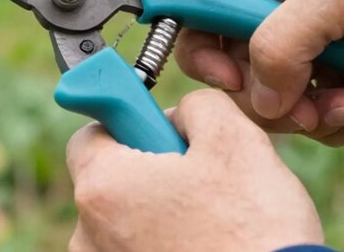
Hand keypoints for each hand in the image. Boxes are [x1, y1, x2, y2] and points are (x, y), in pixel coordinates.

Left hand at [66, 89, 322, 251]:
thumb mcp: (236, 141)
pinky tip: (209, 246)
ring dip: (162, 211)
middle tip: (203, 177)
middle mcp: (88, 234)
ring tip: (214, 221)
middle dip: (152, 169)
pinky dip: (167, 243)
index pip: (91, 134)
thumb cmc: (254, 230)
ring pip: (128, 220)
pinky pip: (140, 250)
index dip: (130, 122)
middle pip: (112, 179)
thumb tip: (181, 115)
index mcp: (102, 186)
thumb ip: (198, 106)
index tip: (161, 128)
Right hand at [177, 0, 343, 144]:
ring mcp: (315, 45)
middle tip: (305, 102)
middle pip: (234, 69)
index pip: (198, 10)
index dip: (200, 49)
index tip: (227, 78)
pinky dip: (342, 121)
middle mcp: (282, 7)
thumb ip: (281, 42)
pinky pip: (317, 117)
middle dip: (268, 95)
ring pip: (275, 102)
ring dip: (311, 113)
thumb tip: (259, 100)